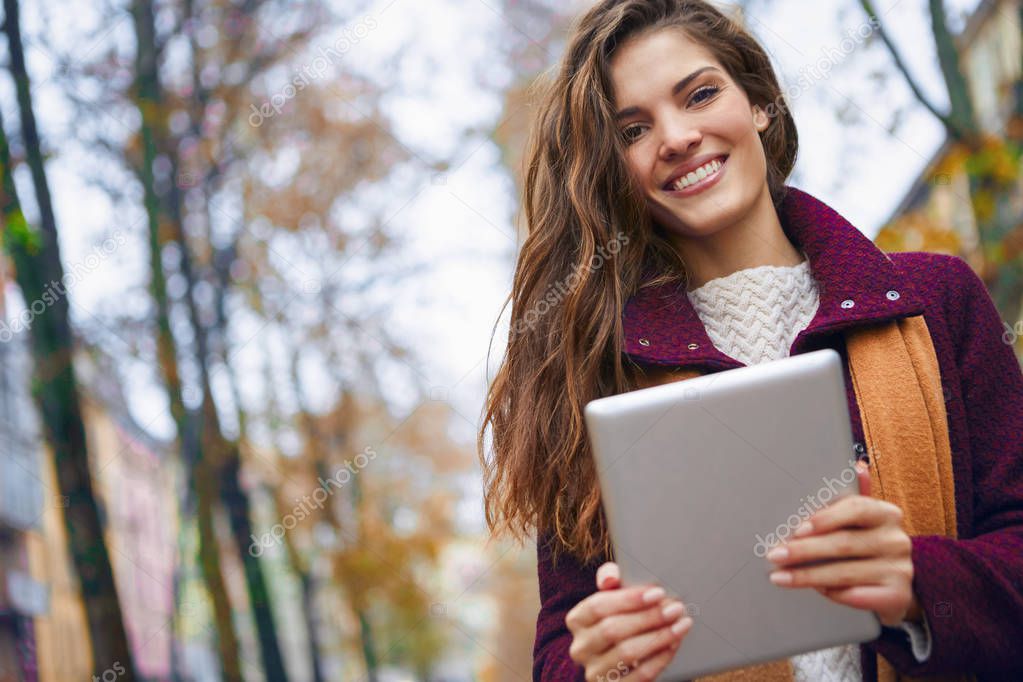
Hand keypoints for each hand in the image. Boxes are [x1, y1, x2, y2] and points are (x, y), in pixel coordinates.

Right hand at [565, 562, 693, 679]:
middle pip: (612, 630)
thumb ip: (610, 578)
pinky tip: (674, 645)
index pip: (598, 606)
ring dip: (658, 637)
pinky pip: (640, 675)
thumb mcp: (612, 597)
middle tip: (675, 608)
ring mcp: (594, 672)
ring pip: (627, 653)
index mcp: (577, 620)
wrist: (618, 660)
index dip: (629, 599)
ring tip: (681, 625)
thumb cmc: (619, 619)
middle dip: (648, 618)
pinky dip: (660, 659)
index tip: (658, 592)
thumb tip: (609, 577)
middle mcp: (580, 648)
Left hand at [765, 461, 920, 625]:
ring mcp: (900, 569)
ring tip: (780, 577)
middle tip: (774, 555)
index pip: (855, 508)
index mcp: (885, 513)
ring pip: (845, 573)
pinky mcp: (898, 596)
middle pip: (844, 543)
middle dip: (804, 550)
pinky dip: (832, 594)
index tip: (797, 529)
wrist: (896, 585)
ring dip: (808, 576)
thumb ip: (853, 497)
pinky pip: (857, 596)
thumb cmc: (867, 545)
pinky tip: (813, 592)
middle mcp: (896, 539)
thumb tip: (857, 466)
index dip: (825, 518)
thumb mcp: (862, 520)